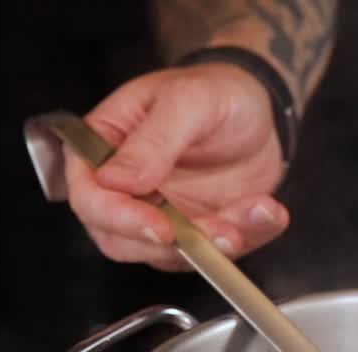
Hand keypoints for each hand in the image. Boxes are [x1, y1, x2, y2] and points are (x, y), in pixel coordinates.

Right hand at [64, 62, 290, 271]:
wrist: (258, 108)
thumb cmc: (213, 91)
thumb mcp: (187, 101)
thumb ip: (153, 140)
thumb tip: (116, 180)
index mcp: (103, 148)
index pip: (89, 197)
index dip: (120, 219)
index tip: (162, 228)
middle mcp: (124, 189)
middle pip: (123, 240)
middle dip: (178, 244)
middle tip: (224, 231)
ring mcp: (160, 214)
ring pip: (173, 254)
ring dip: (218, 242)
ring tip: (260, 210)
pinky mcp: (196, 229)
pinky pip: (215, 251)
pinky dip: (248, 237)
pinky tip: (269, 212)